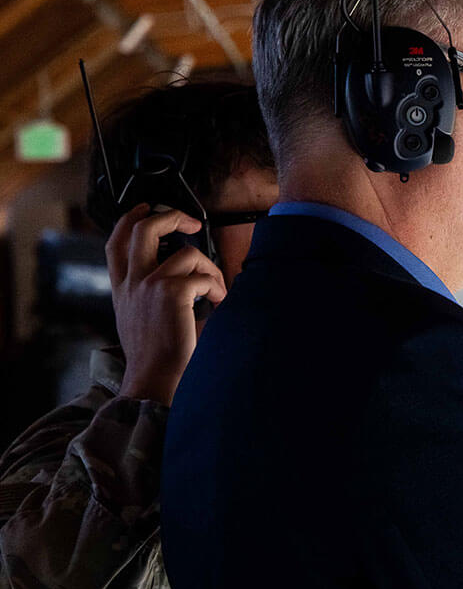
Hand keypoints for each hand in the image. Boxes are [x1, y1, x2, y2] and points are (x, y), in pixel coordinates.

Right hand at [107, 204, 226, 405]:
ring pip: (186, 253)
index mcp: (122, 287)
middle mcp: (132, 282)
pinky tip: (220, 301)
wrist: (154, 379)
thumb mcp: (138, 317)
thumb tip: (177, 275)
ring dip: (209, 267)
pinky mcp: (171, 293)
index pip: (116, 241)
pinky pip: (202, 276)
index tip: (149, 209)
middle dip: (171, 216)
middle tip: (192, 223)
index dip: (132, 217)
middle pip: (143, 228)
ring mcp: (149, 285)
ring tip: (216, 288)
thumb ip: (146, 293)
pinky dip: (217, 287)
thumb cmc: (155, 355)